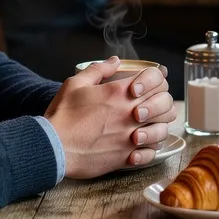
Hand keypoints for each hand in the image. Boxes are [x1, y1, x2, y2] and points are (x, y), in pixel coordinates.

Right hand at [44, 58, 174, 177]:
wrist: (53, 147)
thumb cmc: (62, 116)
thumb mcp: (75, 84)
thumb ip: (98, 70)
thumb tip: (115, 61)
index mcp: (119, 93)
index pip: (156, 78)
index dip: (156, 79)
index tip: (145, 85)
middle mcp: (129, 114)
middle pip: (166, 104)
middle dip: (161, 101)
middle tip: (149, 104)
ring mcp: (129, 137)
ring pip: (163, 130)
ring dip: (158, 125)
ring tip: (146, 125)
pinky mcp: (125, 157)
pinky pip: (151, 153)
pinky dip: (149, 148)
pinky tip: (138, 144)